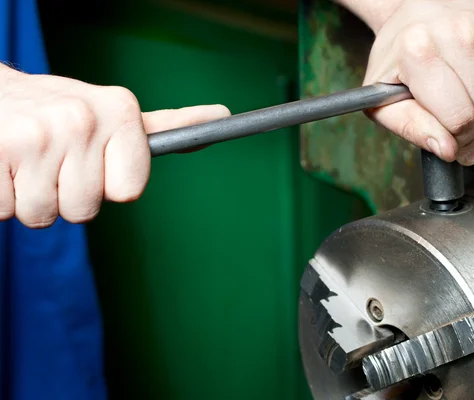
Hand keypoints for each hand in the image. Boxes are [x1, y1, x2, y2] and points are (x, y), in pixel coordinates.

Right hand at [0, 65, 229, 227]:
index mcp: (121, 111)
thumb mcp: (114, 112)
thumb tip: (222, 117)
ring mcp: (37, 136)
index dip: (108, 185)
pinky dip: (2, 198)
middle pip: (85, 210)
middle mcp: (82, 119)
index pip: (129, 191)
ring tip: (27, 160)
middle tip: (52, 160)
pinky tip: (5, 165)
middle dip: (65, 195)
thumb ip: (164, 126)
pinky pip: (6, 212)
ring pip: (44, 216)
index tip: (94, 162)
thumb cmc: (59, 111)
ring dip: (31, 198)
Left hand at [362, 0, 473, 164]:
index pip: (457, 119)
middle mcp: (459, 29)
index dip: (458, 139)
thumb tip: (449, 150)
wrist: (416, 11)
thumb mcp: (386, 100)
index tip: (454, 138)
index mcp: (418, 51)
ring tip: (473, 87)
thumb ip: (414, 129)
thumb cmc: (402, 57)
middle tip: (458, 105)